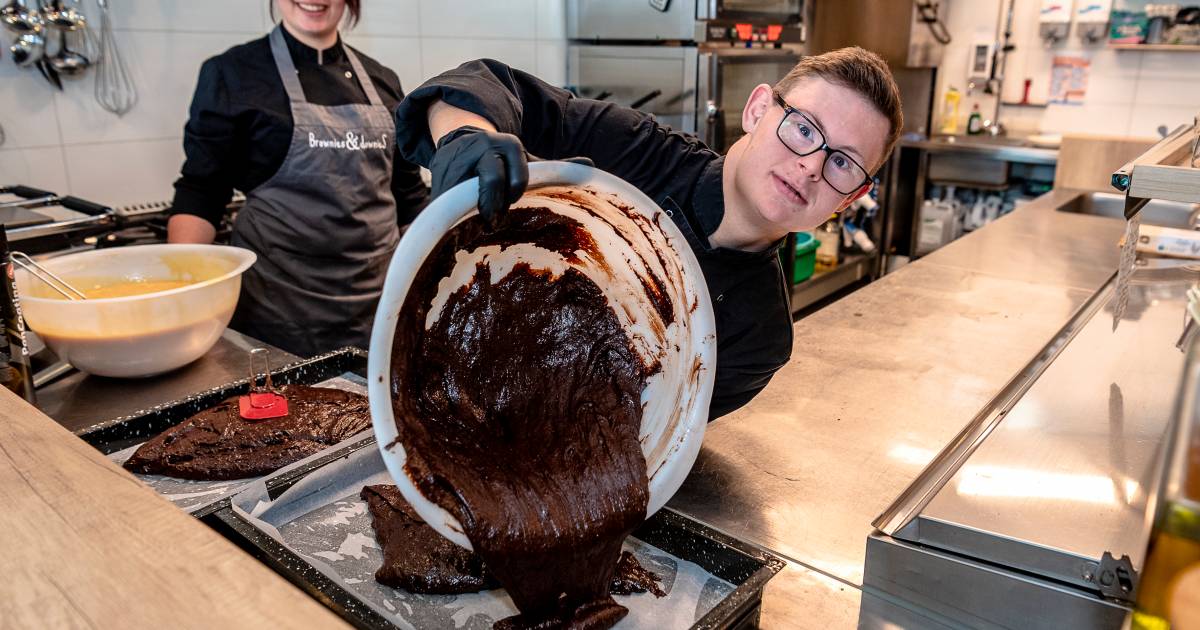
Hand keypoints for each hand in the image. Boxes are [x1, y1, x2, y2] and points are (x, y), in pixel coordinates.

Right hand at [429, 126, 593, 226]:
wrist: (456, 144)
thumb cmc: (498, 161)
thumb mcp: (525, 160)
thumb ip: (553, 167)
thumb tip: (591, 167)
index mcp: (508, 144)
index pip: (518, 172)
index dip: (517, 188)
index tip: (514, 199)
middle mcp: (483, 149)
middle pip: (492, 179)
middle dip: (496, 201)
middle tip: (496, 217)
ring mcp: (459, 164)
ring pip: (467, 191)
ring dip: (475, 208)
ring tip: (479, 220)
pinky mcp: (439, 182)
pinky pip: (446, 202)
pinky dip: (453, 215)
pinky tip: (458, 225)